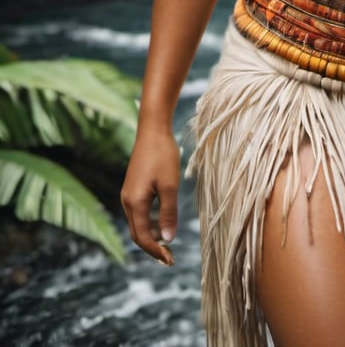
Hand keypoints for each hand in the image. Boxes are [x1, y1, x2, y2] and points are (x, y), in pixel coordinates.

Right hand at [121, 125, 180, 264]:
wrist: (152, 130)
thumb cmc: (163, 155)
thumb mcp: (170, 185)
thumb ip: (168, 212)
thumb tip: (168, 239)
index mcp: (135, 202)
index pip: (143, 237)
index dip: (155, 251)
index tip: (170, 261)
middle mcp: (127, 201)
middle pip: (137, 233)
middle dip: (152, 248)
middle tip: (170, 258)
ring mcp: (128, 194)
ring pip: (137, 224)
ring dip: (150, 236)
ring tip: (167, 244)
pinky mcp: (132, 187)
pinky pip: (138, 213)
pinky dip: (148, 223)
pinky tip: (162, 222)